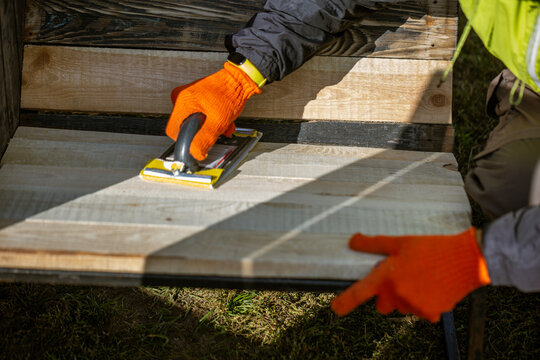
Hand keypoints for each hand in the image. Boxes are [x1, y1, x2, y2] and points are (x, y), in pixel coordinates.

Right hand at [166, 62, 260, 160]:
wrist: (240, 79)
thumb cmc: (230, 94)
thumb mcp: (217, 123)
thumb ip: (203, 140)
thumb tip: (195, 154)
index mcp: (182, 102)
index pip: (172, 131)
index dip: (185, 141)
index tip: (196, 145)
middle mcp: (181, 98)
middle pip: (184, 127)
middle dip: (202, 133)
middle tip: (216, 131)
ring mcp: (188, 96)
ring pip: (193, 122)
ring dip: (210, 127)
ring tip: (224, 125)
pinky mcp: (195, 97)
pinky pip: (199, 115)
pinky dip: (211, 120)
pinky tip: (223, 119)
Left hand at [331, 228, 489, 321]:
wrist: (466, 260)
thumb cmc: (432, 248)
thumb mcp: (400, 242)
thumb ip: (373, 244)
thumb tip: (353, 241)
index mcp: (387, 278)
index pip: (359, 293)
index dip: (344, 302)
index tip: (335, 309)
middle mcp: (398, 295)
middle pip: (381, 305)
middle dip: (385, 295)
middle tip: (398, 278)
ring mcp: (414, 307)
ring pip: (401, 307)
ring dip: (405, 297)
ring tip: (419, 278)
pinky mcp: (430, 313)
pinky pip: (419, 312)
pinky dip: (422, 303)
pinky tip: (431, 287)